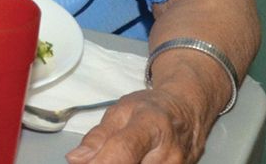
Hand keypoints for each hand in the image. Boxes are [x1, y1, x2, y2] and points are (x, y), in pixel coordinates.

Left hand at [65, 89, 209, 163]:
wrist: (190, 110)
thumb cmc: (153, 108)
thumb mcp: (120, 111)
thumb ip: (97, 137)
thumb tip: (76, 159)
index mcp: (151, 125)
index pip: (124, 149)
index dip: (101, 162)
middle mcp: (169, 151)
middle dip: (107, 163)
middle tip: (98, 157)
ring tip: (115, 156)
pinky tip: (132, 160)